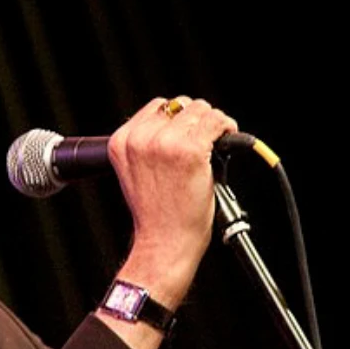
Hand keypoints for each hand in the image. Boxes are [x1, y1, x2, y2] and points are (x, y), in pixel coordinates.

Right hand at [109, 96, 238, 307]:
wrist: (164, 243)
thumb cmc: (156, 215)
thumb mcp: (137, 173)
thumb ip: (148, 146)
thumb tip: (180, 125)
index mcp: (122, 142)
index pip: (157, 107)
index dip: (178, 120)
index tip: (189, 134)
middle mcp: (141, 138)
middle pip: (181, 105)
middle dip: (197, 120)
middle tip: (206, 142)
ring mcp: (166, 143)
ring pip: (201, 110)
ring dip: (214, 123)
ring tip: (217, 143)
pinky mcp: (191, 150)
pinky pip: (218, 123)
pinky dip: (228, 128)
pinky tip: (227, 141)